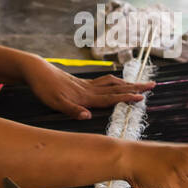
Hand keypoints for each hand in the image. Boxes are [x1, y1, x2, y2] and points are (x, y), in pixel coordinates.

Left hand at [22, 57, 154, 119]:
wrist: (36, 70)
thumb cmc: (45, 88)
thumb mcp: (55, 103)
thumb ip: (72, 110)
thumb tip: (88, 116)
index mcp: (86, 96)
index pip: (110, 98)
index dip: (126, 98)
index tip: (142, 97)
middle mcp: (89, 89)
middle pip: (116, 88)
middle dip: (135, 87)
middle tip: (152, 85)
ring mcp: (86, 85)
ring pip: (111, 83)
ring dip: (126, 84)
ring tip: (139, 84)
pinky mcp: (81, 82)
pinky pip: (103, 82)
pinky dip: (114, 82)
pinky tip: (116, 83)